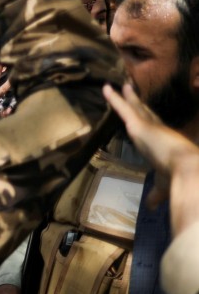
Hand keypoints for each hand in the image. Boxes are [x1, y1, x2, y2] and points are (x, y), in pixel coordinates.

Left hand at [103, 83, 198, 213]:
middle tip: (130, 90)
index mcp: (164, 143)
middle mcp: (157, 131)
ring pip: (134, 107)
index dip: (148, 119)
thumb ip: (155, 195)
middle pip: (144, 113)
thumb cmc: (179, 179)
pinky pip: (123, 108)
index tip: (143, 112)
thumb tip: (151, 207)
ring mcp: (148, 127)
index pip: (154, 128)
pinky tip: (105, 88)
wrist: (188, 172)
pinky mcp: (139, 125)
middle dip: (137, 102)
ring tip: (120, 85)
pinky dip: (113, 98)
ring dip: (126, 97)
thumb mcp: (163, 187)